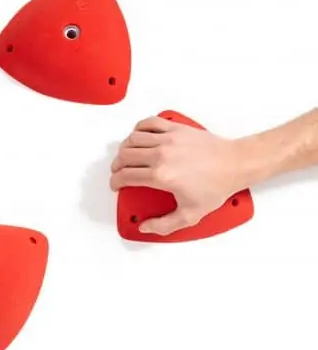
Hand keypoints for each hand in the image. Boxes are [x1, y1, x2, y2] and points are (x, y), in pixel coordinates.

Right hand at [109, 116, 246, 235]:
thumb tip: (145, 227)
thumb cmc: (217, 185)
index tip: (117, 185)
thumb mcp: (191, 214)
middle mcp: (161, 155)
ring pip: (132, 139)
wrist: (235, 164)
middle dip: (116, 166)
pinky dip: (139, 128)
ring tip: (126, 155)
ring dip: (124, 148)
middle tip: (119, 171)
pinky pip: (149, 123)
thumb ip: (164, 225)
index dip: (115, 182)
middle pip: (125, 156)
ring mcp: (168, 139)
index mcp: (161, 176)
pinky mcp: (176, 128)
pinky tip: (139, 136)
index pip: (125, 176)